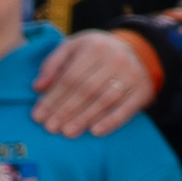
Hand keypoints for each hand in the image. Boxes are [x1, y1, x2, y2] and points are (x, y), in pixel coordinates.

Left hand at [29, 29, 157, 137]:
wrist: (135, 50)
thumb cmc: (95, 52)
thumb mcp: (72, 48)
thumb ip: (53, 65)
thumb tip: (38, 87)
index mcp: (95, 47)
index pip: (71, 77)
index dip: (53, 98)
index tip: (38, 115)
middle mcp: (116, 59)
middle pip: (87, 90)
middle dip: (66, 110)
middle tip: (51, 128)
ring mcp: (132, 74)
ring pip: (105, 100)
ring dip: (84, 119)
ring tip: (67, 132)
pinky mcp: (143, 90)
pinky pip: (127, 109)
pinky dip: (111, 122)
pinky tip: (95, 132)